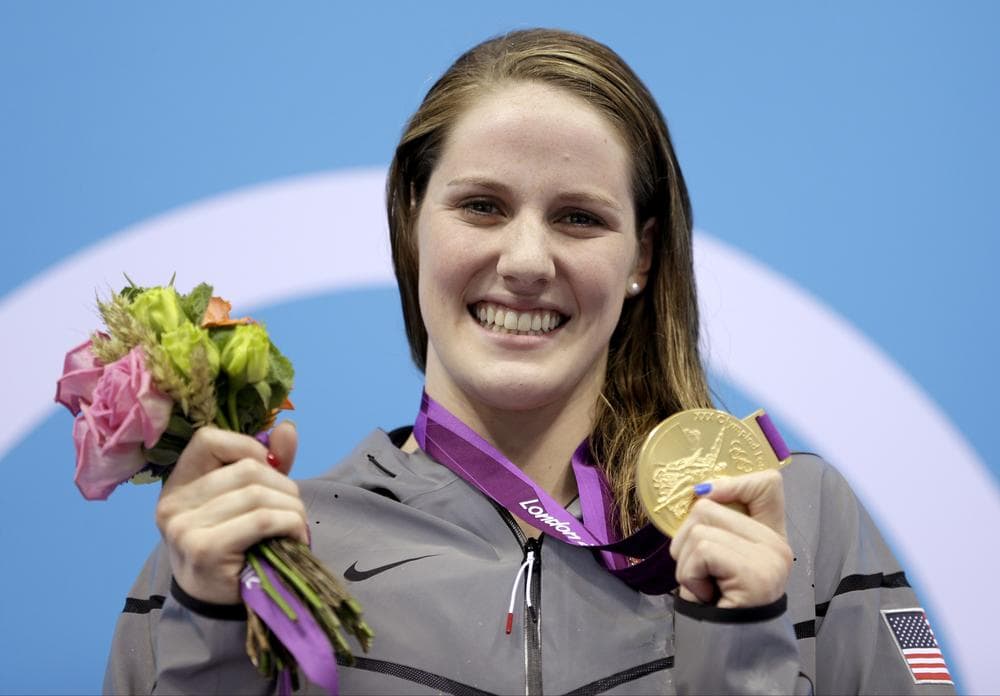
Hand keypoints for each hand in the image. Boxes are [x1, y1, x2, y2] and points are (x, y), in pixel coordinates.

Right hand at [155, 421, 305, 604]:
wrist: (221, 603)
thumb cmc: (236, 545)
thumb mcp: (248, 499)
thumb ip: (268, 463)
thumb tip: (287, 428)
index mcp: (178, 483)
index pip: (208, 439)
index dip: (248, 447)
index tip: (269, 470)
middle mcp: (172, 504)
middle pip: (245, 469)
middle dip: (284, 487)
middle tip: (294, 510)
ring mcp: (184, 528)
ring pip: (257, 494)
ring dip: (292, 509)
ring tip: (296, 526)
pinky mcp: (204, 550)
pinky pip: (261, 520)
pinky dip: (289, 524)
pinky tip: (295, 537)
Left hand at [669, 469, 791, 608]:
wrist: (730, 647)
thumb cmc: (717, 600)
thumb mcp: (718, 555)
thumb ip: (717, 524)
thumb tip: (700, 491)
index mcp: (771, 533)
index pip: (767, 483)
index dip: (729, 485)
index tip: (707, 502)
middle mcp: (777, 542)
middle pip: (709, 505)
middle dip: (686, 539)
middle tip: (700, 571)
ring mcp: (769, 556)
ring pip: (699, 529)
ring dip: (685, 562)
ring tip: (704, 585)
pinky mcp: (755, 572)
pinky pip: (701, 551)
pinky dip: (689, 574)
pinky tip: (707, 594)